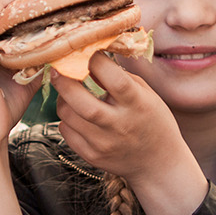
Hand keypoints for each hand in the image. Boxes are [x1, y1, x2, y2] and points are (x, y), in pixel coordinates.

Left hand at [53, 53, 206, 214]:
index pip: (114, 79)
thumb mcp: (147, 95)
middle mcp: (120, 125)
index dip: (96, 61)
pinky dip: (66, 120)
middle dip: (65, 82)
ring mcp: (104, 143)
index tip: (85, 51)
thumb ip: (121, 77)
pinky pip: (66, 133)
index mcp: (138, 105)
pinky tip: (75, 115)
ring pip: (68, 117)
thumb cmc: (153, 121)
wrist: (158, 163)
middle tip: (57, 70)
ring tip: (68, 93)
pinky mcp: (92, 156)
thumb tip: (91, 59)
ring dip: (63, 100)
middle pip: (83, 103)